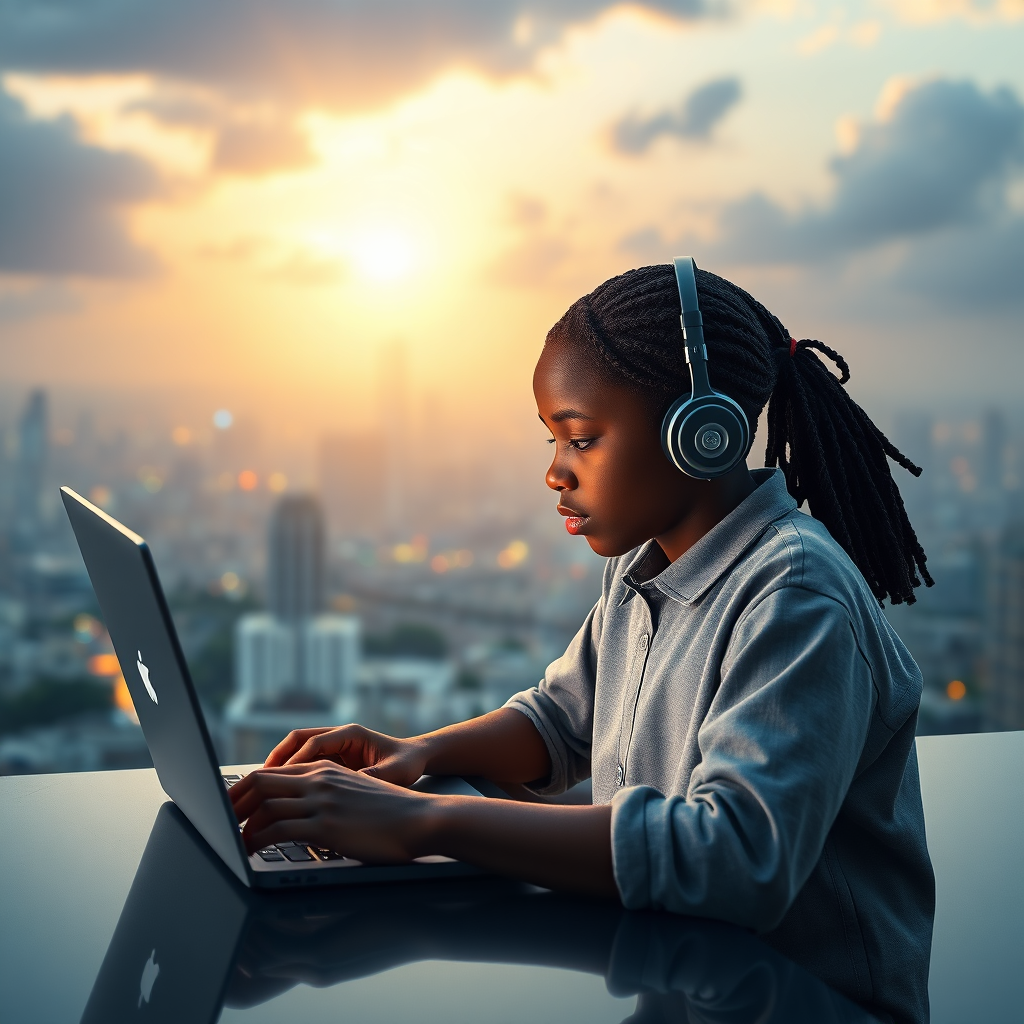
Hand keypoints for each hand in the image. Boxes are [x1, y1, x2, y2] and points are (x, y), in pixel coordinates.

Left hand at [229, 760, 435, 861]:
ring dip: (241, 825)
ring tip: (229, 840)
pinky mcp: (325, 826)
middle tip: (217, 820)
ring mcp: (322, 801)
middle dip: (232, 802)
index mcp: (326, 769)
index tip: (229, 804)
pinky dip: (256, 839)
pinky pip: (278, 829)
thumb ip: (328, 795)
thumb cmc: (391, 814)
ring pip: (265, 805)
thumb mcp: (355, 794)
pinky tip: (249, 850)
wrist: (420, 819)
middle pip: (260, 782)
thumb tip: (302, 814)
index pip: (272, 772)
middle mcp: (320, 779)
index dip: (244, 788)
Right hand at [263, 724, 427, 786]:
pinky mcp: (334, 757)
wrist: (416, 758)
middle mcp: (340, 735)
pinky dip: (292, 774)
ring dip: (281, 765)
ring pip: (298, 749)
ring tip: (263, 786)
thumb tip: (353, 785)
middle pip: (299, 740)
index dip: (296, 761)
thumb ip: (373, 777)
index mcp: (352, 734)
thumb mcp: (395, 773)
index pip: (315, 743)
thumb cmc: (408, 763)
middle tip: (260, 779)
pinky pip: (306, 762)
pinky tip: (282, 792)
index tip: (282, 780)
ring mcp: (335, 745)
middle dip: (278, 758)